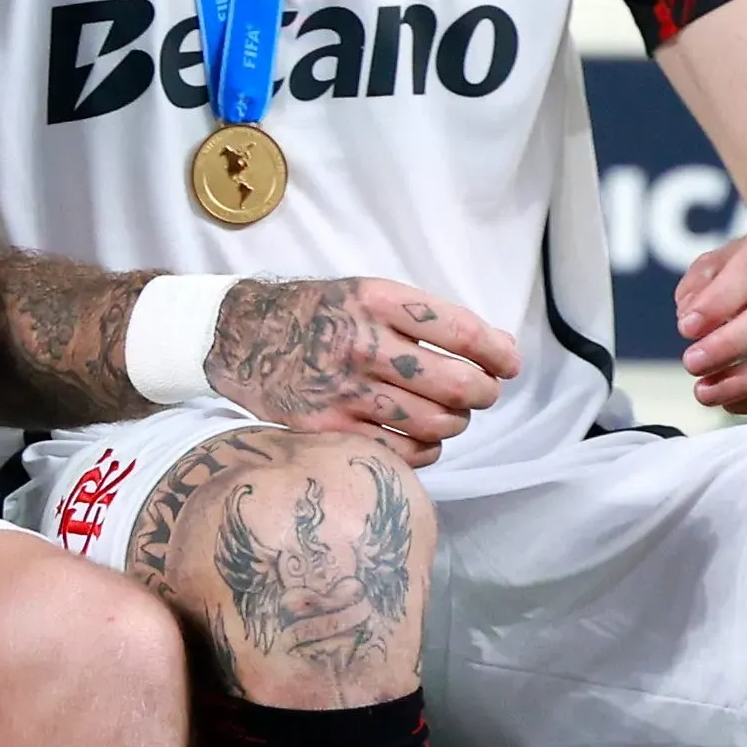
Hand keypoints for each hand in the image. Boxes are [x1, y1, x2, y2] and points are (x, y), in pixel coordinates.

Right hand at [205, 277, 518, 466]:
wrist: (238, 338)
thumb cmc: (315, 315)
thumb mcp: (365, 294)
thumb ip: (425, 319)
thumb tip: (499, 349)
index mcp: (376, 301)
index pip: (462, 331)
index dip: (498, 353)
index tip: (508, 363)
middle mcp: (361, 344)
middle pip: (456, 385)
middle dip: (482, 394)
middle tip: (480, 393)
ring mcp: (343, 391)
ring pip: (435, 425)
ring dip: (454, 424)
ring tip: (448, 416)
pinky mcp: (326, 429)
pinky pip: (401, 453)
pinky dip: (423, 450)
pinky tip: (418, 438)